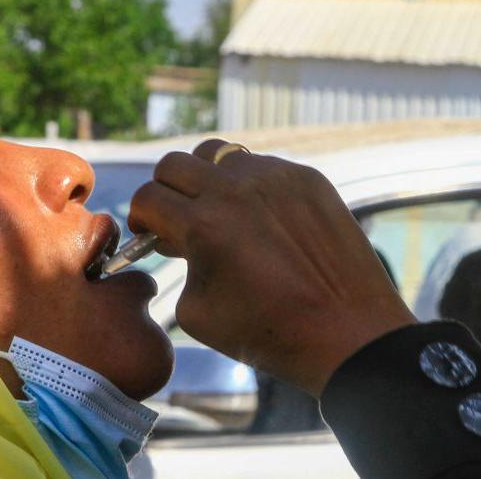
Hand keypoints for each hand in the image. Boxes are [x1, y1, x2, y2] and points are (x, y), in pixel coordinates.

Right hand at [128, 139, 415, 395]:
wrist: (347, 335)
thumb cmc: (267, 333)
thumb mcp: (196, 312)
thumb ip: (176, 267)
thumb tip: (173, 241)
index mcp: (204, 224)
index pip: (148, 197)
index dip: (140, 218)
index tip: (149, 233)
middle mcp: (236, 190)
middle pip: (174, 164)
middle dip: (165, 192)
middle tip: (175, 219)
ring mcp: (275, 178)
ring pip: (217, 154)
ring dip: (204, 178)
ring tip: (216, 210)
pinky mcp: (307, 179)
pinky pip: (260, 166)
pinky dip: (247, 186)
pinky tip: (259, 219)